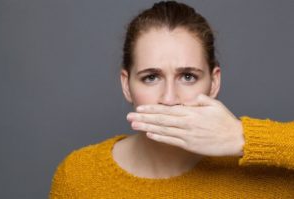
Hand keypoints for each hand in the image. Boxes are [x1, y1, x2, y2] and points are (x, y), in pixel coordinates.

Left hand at [127, 94, 244, 156]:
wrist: (235, 138)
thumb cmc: (225, 121)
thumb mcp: (215, 105)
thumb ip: (201, 100)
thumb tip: (191, 98)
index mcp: (191, 112)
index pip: (167, 109)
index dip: (152, 109)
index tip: (140, 108)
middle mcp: (186, 123)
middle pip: (161, 119)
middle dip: (144, 118)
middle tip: (129, 116)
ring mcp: (187, 135)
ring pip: (163, 130)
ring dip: (147, 127)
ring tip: (134, 125)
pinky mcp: (189, 145)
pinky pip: (171, 141)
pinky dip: (159, 138)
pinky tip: (149, 135)